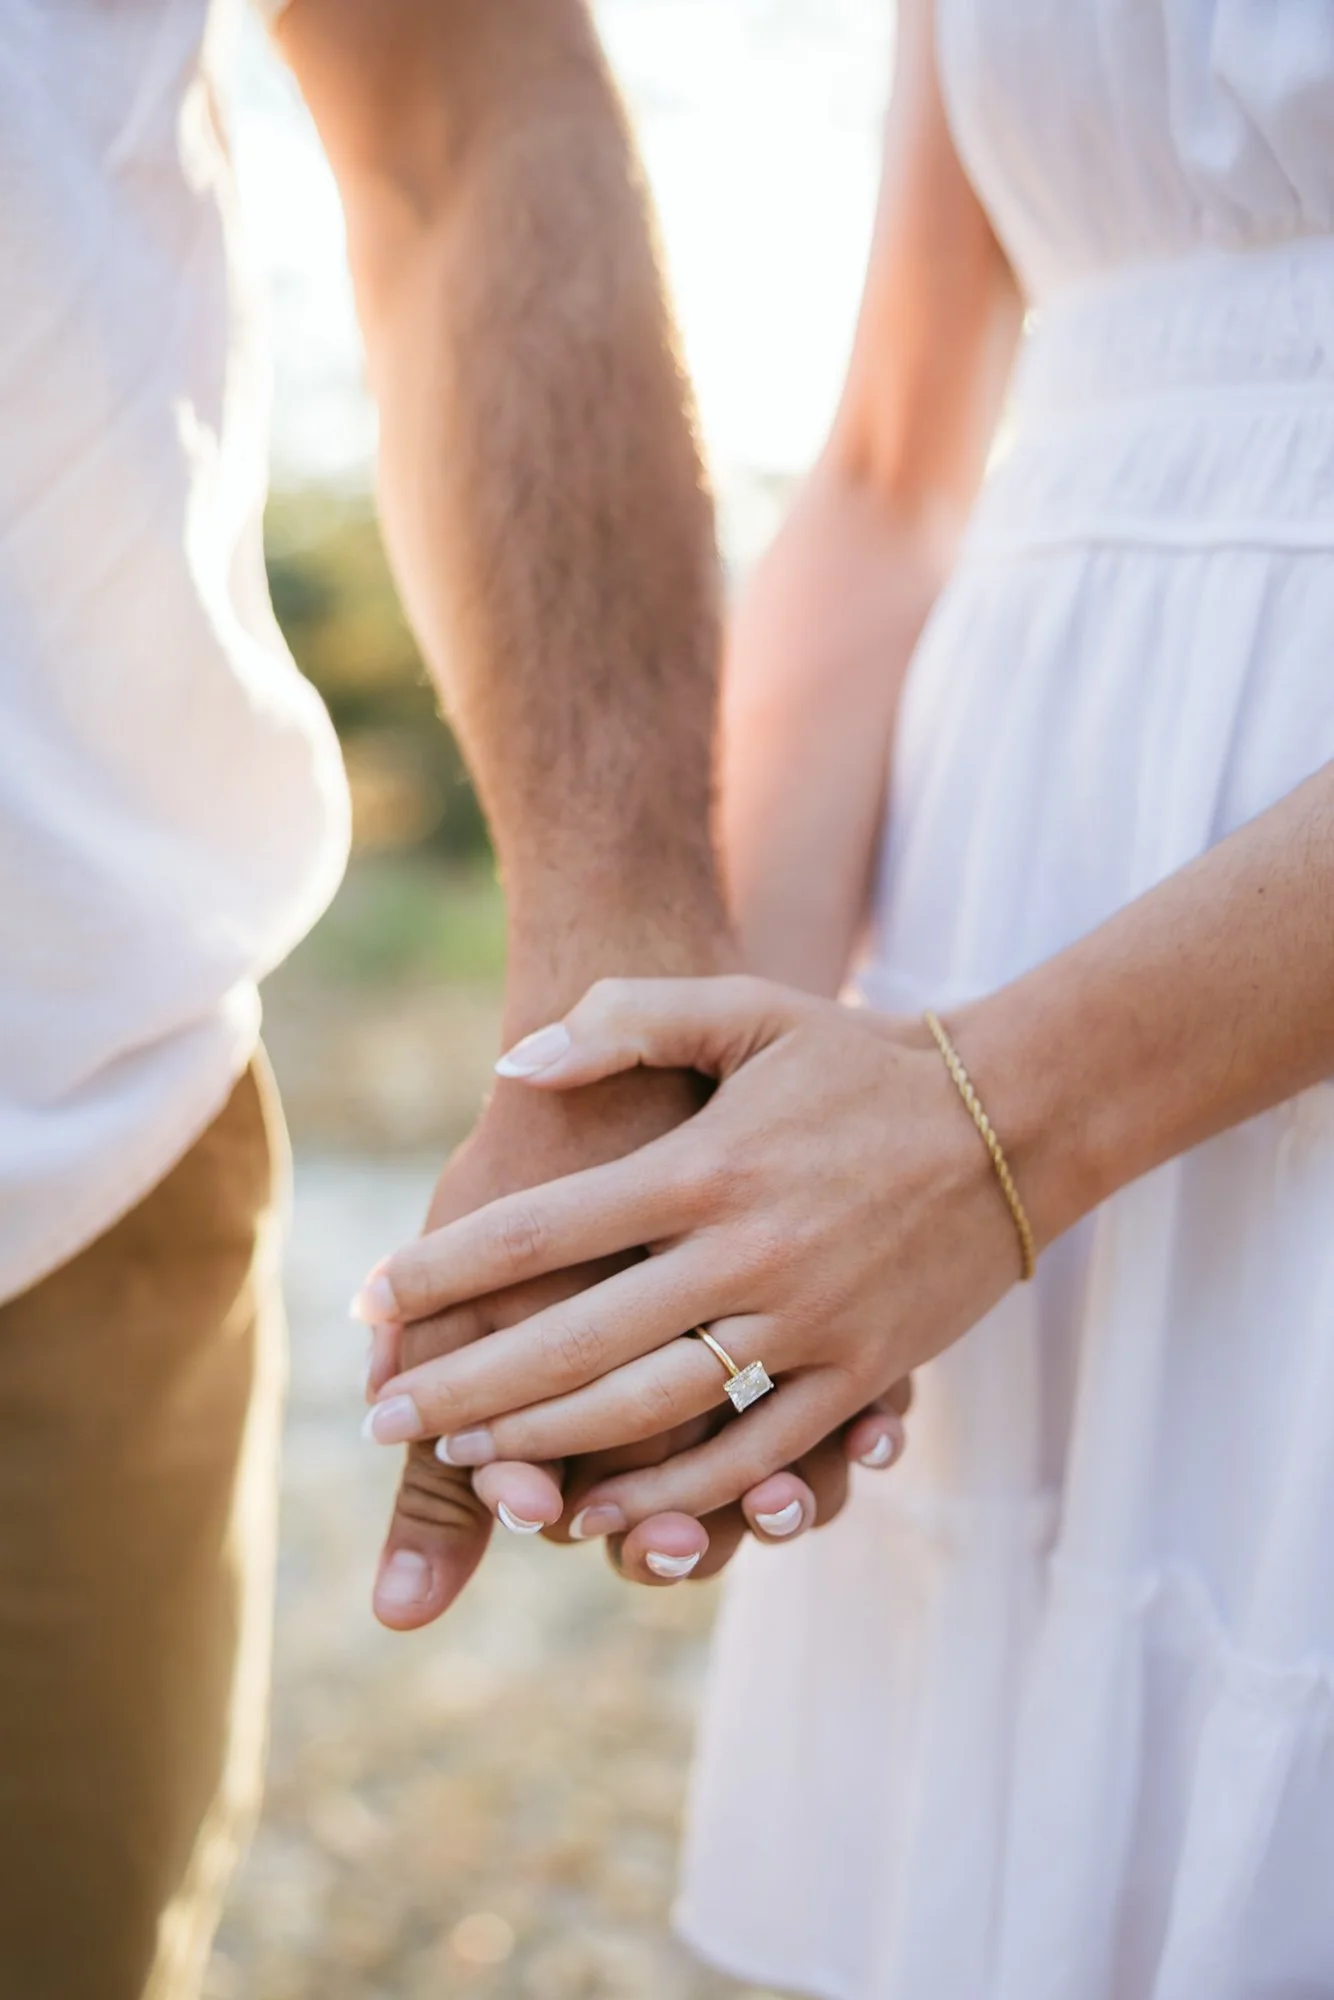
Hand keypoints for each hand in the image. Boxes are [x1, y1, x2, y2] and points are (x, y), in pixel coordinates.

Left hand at [364, 1053, 909, 1619]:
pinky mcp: (863, 1372)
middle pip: (575, 1343)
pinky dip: (677, 1498)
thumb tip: (511, 1063)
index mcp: (704, 1167)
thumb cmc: (861, 1058)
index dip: (442, 1274)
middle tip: (388, 1419)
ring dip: (550, 1448)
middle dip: (468, 1388)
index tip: (369, 1304)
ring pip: (655, 1415)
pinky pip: (758, 1457)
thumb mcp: (745, 1009)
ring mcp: (810, 1322)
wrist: (1016, 1115)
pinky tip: (609, 1517)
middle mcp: (748, 1253)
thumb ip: (626, 1021)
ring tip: (470, 1462)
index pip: (538, 1233)